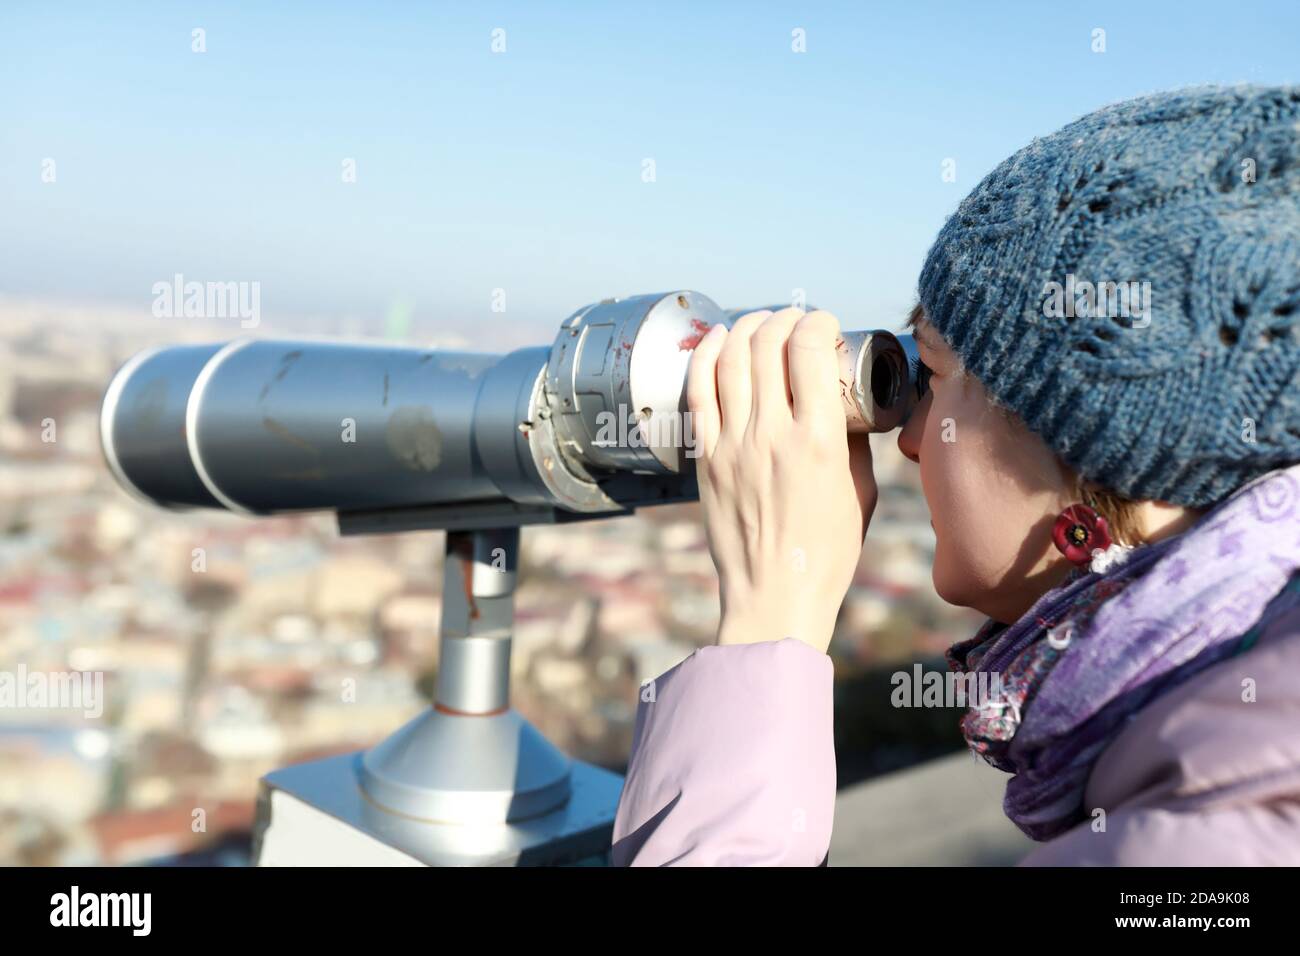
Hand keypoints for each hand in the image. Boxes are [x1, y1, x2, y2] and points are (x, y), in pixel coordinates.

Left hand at [686, 308, 877, 653]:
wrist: (775, 595)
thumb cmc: (827, 552)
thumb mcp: (861, 491)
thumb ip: (851, 441)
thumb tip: (841, 403)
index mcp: (818, 439)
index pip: (809, 349)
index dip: (817, 322)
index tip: (825, 323)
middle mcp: (771, 434)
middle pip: (768, 345)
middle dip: (783, 318)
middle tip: (794, 320)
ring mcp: (733, 445)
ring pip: (730, 360)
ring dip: (747, 328)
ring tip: (760, 322)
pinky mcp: (706, 459)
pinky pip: (698, 392)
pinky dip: (706, 355)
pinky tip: (718, 338)